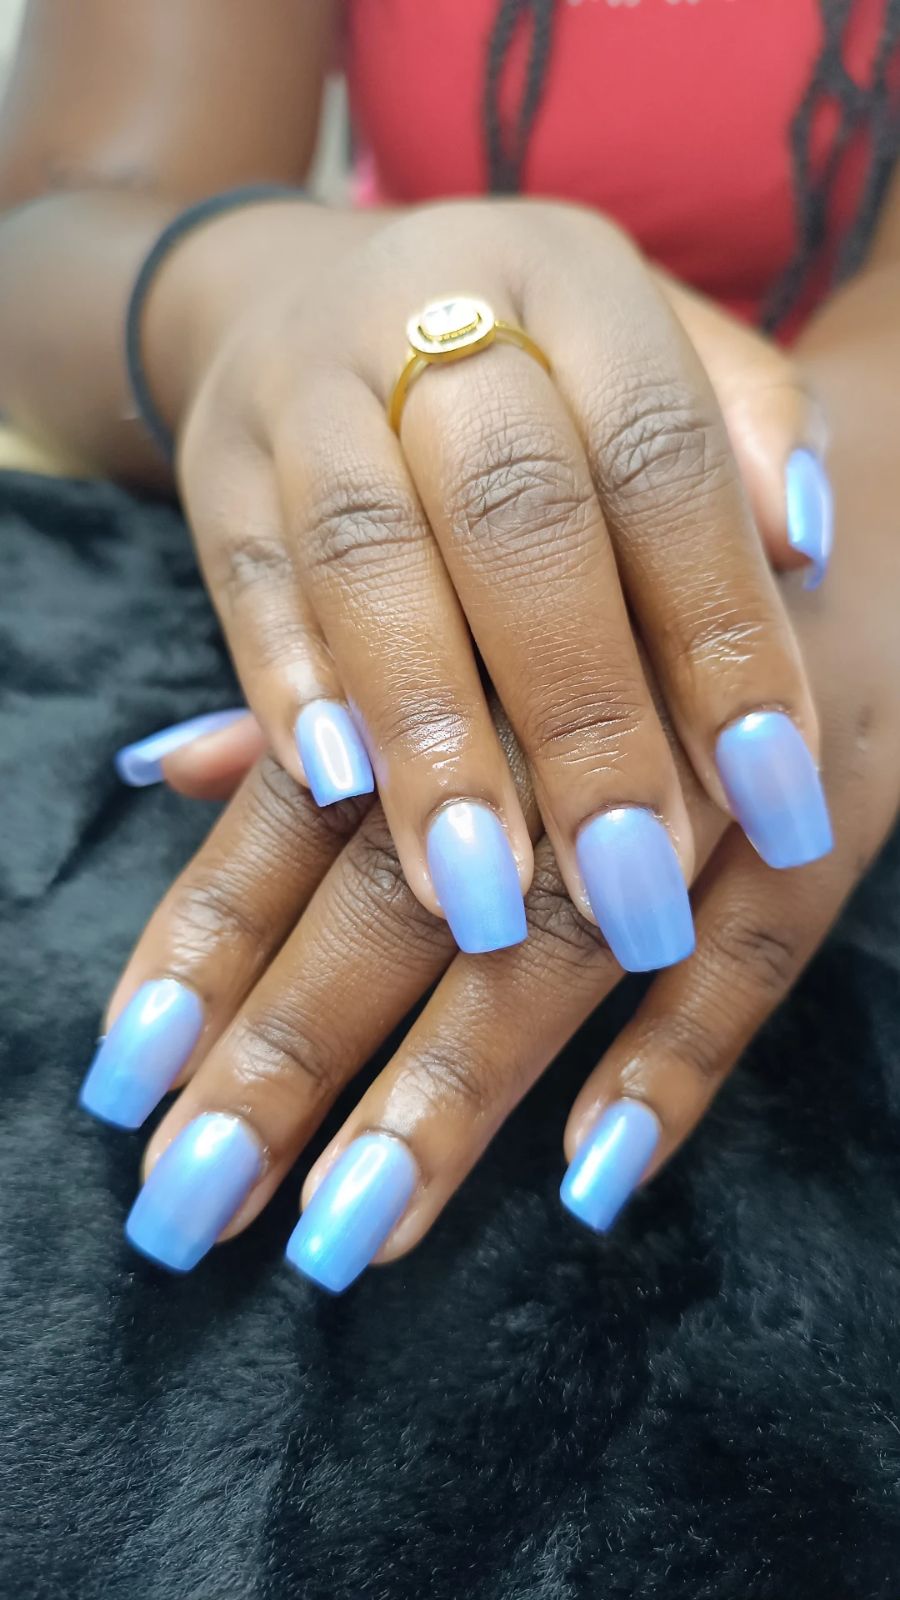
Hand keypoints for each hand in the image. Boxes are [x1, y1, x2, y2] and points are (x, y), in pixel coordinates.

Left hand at [80, 493, 898, 1283]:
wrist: (851, 463)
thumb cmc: (621, 526)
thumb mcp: (470, 559)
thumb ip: (322, 674)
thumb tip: (170, 768)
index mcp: (459, 628)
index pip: (298, 810)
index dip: (207, 944)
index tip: (130, 1080)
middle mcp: (566, 696)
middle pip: (403, 894)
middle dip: (294, 1049)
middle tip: (198, 1196)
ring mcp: (713, 752)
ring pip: (567, 939)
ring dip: (457, 1086)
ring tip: (357, 1221)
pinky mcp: (845, 789)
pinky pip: (763, 942)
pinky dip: (680, 1055)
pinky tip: (591, 1169)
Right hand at [145, 197, 832, 967]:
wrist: (307, 292)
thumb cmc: (527, 365)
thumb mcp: (648, 348)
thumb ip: (742, 429)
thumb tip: (806, 542)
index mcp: (574, 278)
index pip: (664, 456)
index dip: (720, 629)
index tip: (771, 794)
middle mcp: (430, 308)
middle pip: (512, 511)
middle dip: (578, 711)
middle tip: (629, 877)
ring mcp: (302, 383)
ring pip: (365, 557)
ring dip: (429, 734)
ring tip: (483, 890)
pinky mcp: (212, 462)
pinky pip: (248, 579)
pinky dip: (291, 689)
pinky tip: (339, 794)